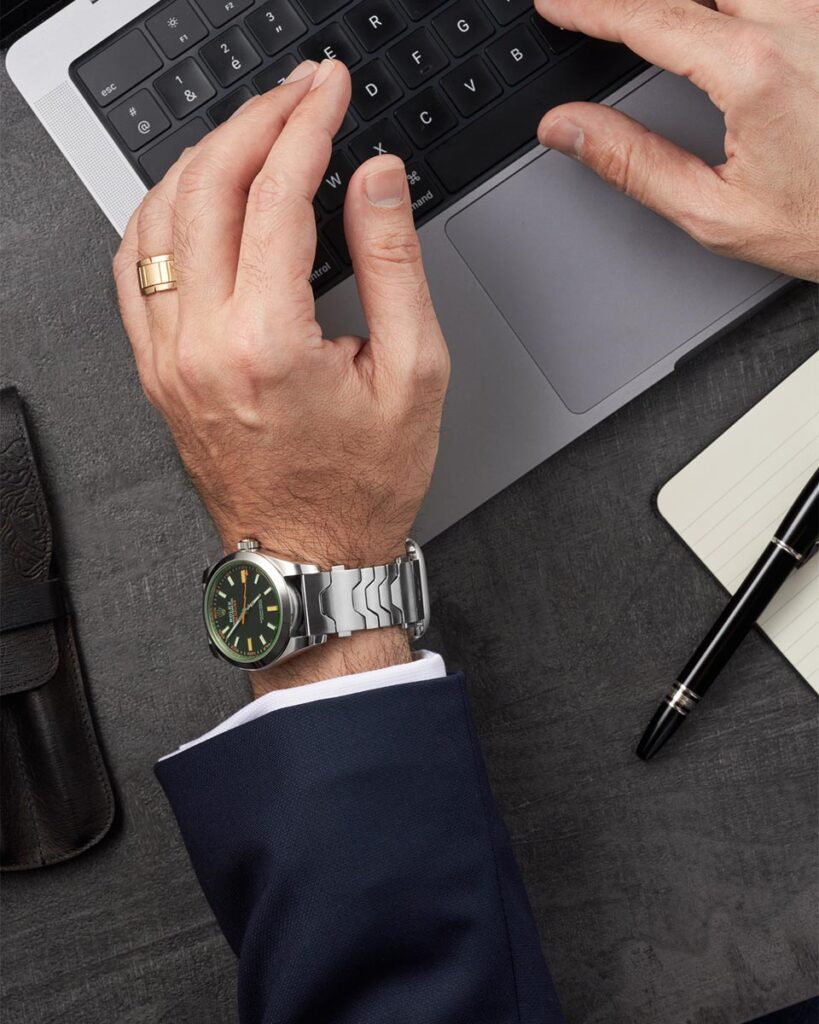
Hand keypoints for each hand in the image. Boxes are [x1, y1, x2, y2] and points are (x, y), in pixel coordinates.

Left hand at [114, 60, 449, 688]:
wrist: (310, 555)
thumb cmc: (362, 485)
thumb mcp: (414, 374)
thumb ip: (392, 264)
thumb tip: (375, 179)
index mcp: (268, 345)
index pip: (276, 194)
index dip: (307, 124)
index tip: (328, 91)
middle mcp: (202, 347)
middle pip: (208, 187)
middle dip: (255, 121)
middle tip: (298, 94)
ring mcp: (167, 358)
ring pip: (159, 216)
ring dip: (205, 157)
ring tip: (252, 132)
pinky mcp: (157, 370)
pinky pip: (135, 266)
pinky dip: (163, 211)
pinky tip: (195, 194)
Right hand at [535, 0, 818, 280]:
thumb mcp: (714, 211)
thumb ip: (632, 163)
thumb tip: (568, 128)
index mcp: (753, 69)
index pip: (648, 17)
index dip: (590, 8)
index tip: (555, 5)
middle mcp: (796, 20)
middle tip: (587, 2)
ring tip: (642, 8)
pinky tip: (711, 12)